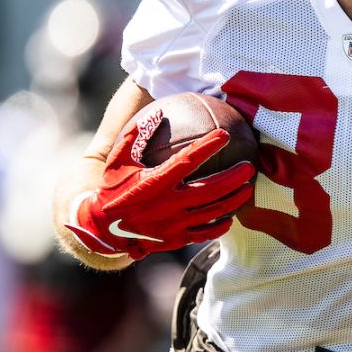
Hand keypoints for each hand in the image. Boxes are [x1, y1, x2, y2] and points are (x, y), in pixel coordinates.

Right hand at [64, 111, 256, 259]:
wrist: (101, 230)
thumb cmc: (112, 189)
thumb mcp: (117, 161)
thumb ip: (134, 136)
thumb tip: (156, 112)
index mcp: (155, 182)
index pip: (188, 160)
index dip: (208, 147)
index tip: (224, 134)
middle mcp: (168, 204)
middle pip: (210, 189)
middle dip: (234, 178)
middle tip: (250, 167)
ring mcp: (174, 224)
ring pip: (212, 212)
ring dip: (234, 200)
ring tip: (248, 188)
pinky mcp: (175, 239)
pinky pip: (204, 233)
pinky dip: (219, 225)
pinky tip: (230, 218)